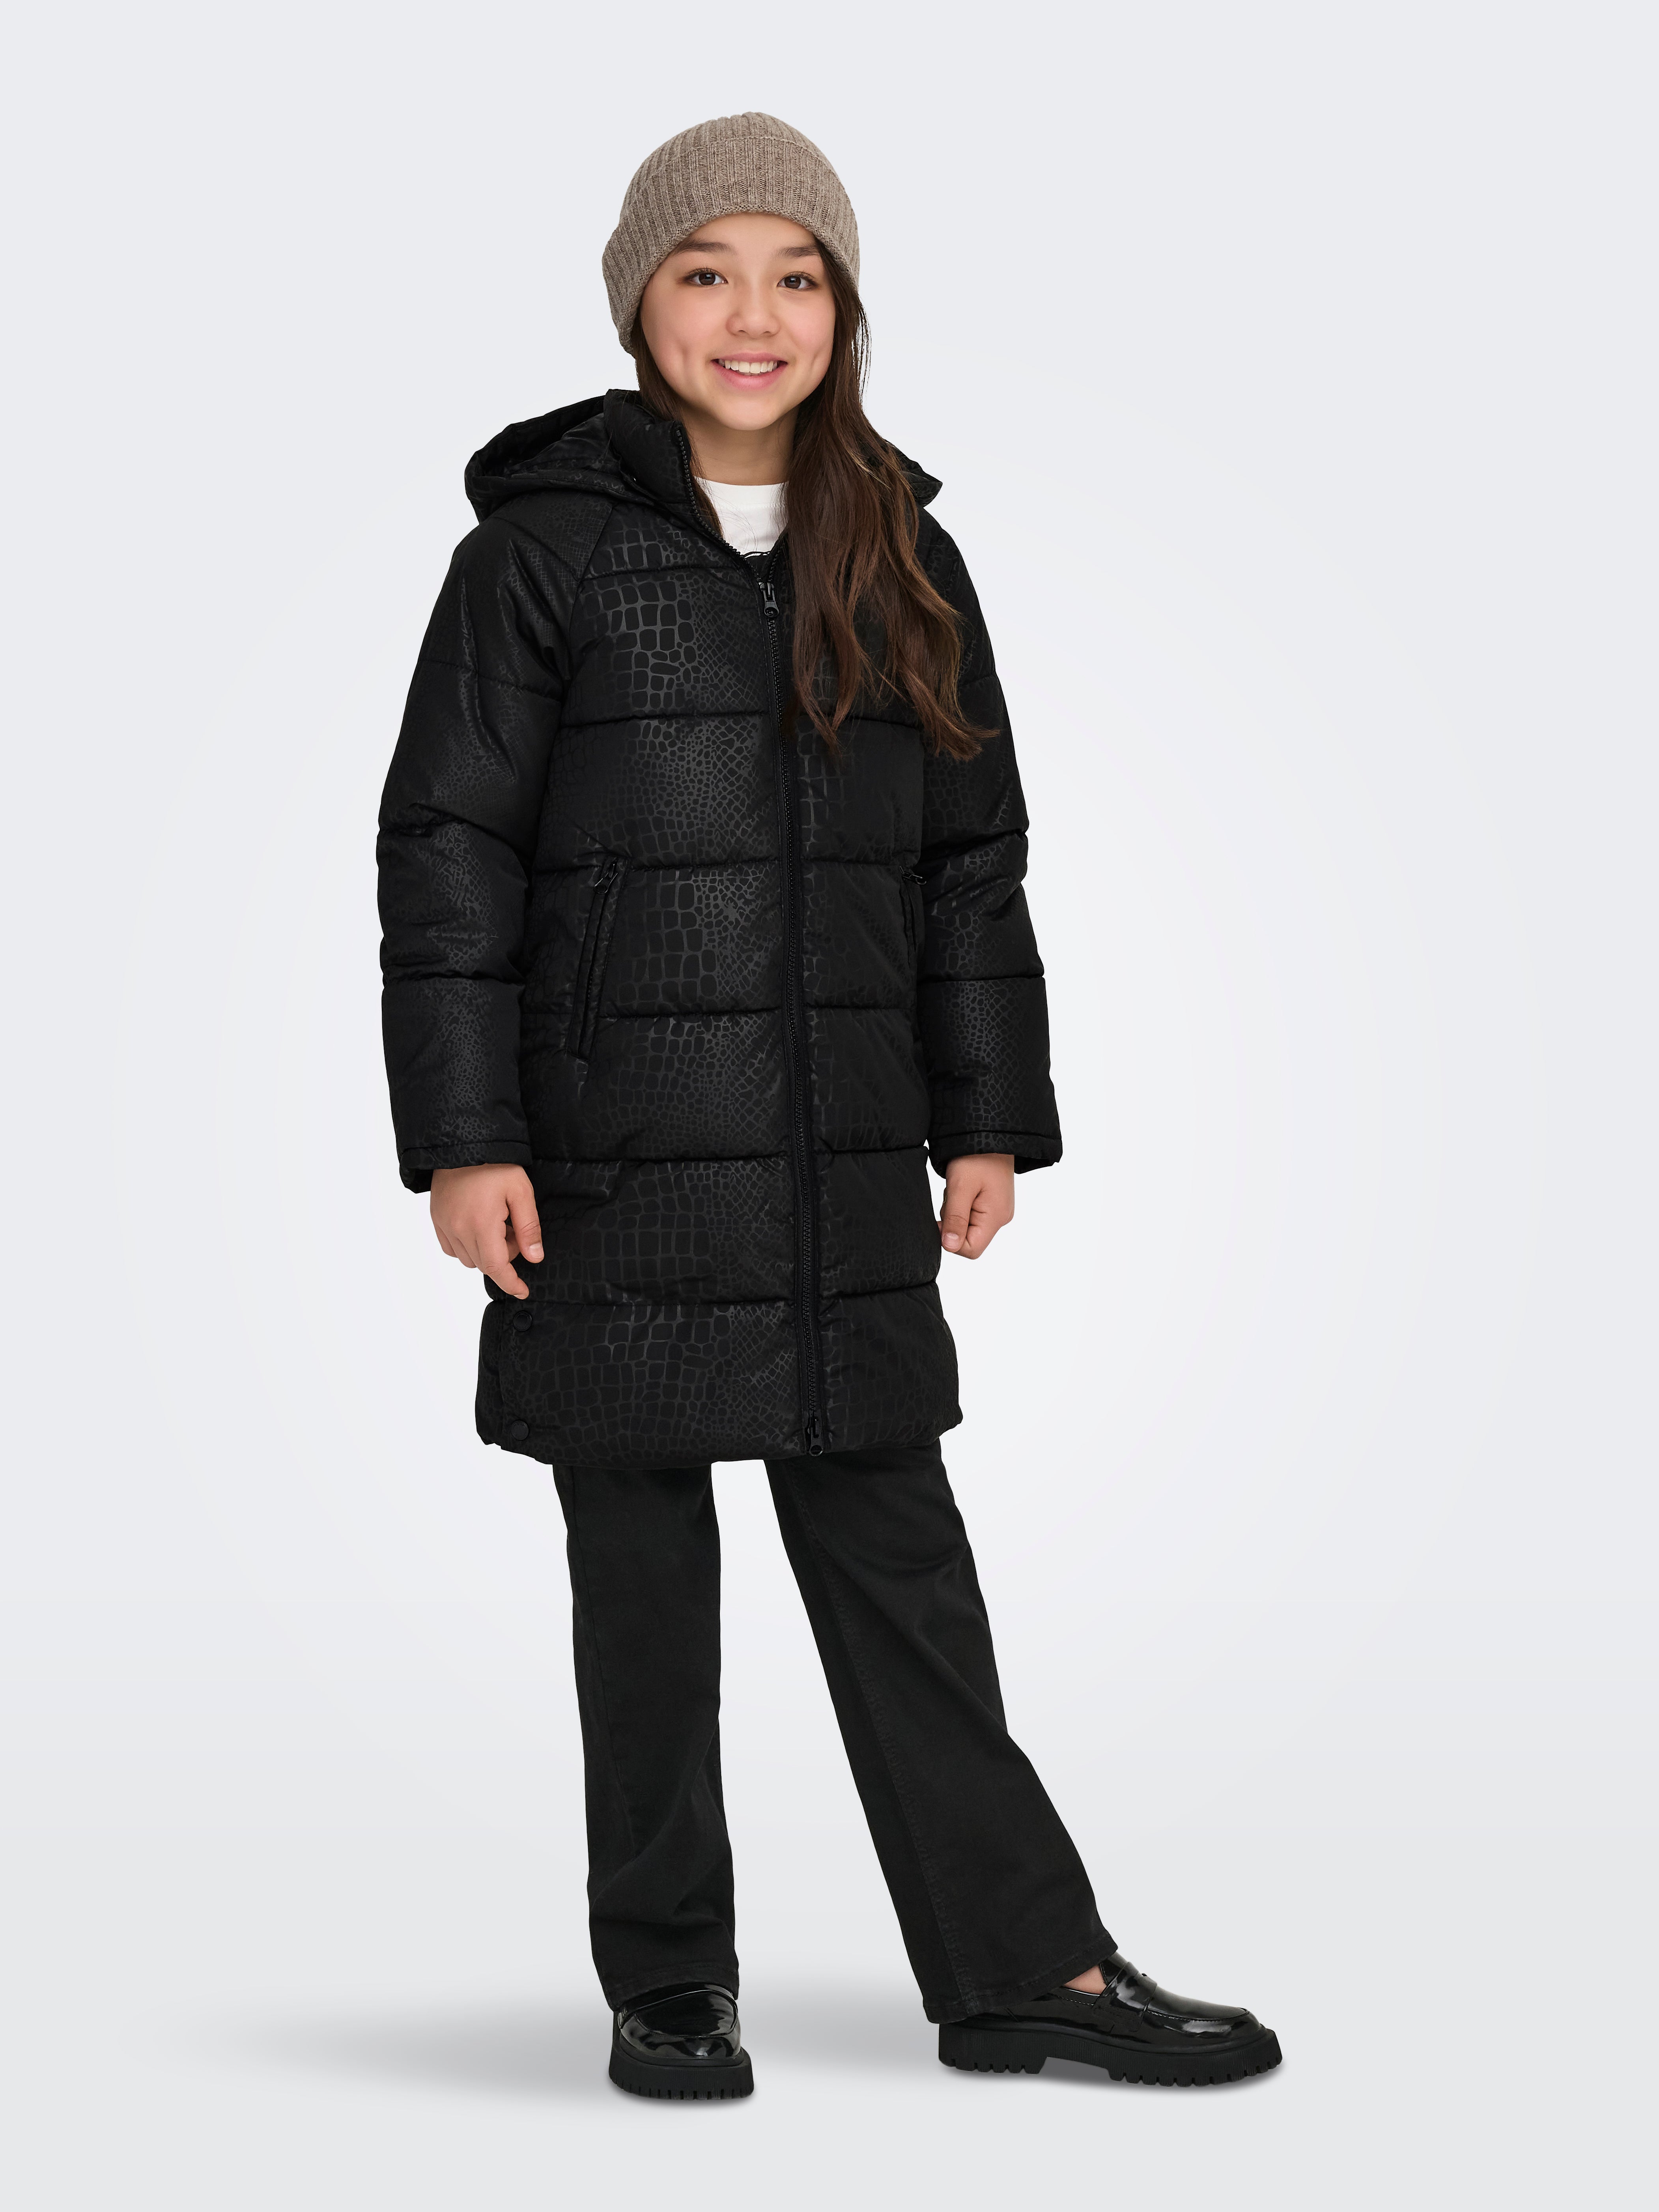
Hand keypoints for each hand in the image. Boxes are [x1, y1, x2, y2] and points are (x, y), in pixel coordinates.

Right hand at [430, 1164, 542, 1298]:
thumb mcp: (521, 1191)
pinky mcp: (436, 1219)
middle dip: (504, 1256)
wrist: (461, 1144)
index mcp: (481, 1224)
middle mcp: (458, 1229)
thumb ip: (528, 1227)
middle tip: (513, 1229)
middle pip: (484, 1264)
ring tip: (496, 1222)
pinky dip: (467, 1246)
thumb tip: (534, 1257)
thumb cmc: (494, 1165)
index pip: (496, 1267)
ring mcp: (443, 1225)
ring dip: (486, 1251)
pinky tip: (478, 1225)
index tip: (523, 1291)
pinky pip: (452, 1248)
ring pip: (468, 1258)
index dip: (511, 1283)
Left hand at [939, 1153, 1014, 1258]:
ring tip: (958, 1187)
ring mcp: (997, 1210)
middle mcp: (1000, 1218)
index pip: (971, 1249)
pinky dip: (961, 1203)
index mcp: (996, 1217)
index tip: (940, 1219)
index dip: (951, 1241)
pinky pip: (971, 1213)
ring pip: (967, 1225)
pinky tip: (963, 1187)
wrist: (990, 1132)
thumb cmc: (976, 1157)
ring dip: (955, 1210)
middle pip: (968, 1238)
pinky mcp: (992, 1203)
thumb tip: (949, 1246)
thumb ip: (955, 1219)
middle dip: (952, 1221)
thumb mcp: (961, 1187)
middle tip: (952, 1196)